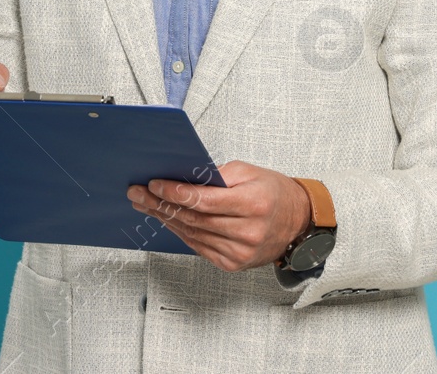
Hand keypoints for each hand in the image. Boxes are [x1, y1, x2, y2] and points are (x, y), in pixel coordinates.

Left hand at [126, 160, 311, 271]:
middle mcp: (247, 232)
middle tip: (139, 194)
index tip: (154, 184)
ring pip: (193, 234)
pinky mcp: (233, 264)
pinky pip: (199, 247)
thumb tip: (183, 177)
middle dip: (161, 204)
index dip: (175, 193)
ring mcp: (240, 252)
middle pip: (194, 219)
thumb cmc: (274, 193)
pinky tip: (167, 220)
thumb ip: (217, 175)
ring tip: (146, 205)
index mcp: (253, 204)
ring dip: (166, 219)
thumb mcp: (249, 172)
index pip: (204, 200)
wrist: (297, 222)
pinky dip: (181, 232)